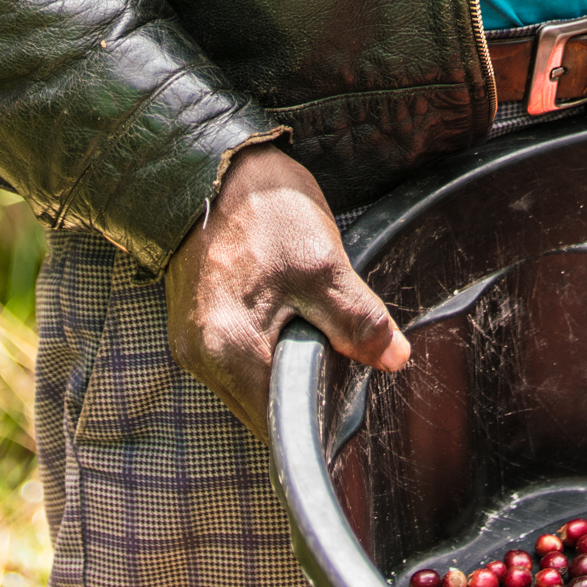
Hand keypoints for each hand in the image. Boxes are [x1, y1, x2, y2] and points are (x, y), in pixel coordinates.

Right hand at [166, 142, 410, 439]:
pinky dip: (268, 350)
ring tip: (318, 333)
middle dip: (306, 393)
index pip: (282, 423)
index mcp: (232, 350)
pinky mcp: (194, 325)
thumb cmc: (262, 207)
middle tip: (343, 359)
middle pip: (266, 409)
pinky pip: (240, 360)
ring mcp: (193, 343)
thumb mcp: (323, 262)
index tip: (351, 397)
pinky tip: (290, 320)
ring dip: (287, 369)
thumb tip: (394, 359)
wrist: (209, 163)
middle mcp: (203, 359)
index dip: (322, 418)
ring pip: (254, 385)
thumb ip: (358, 319)